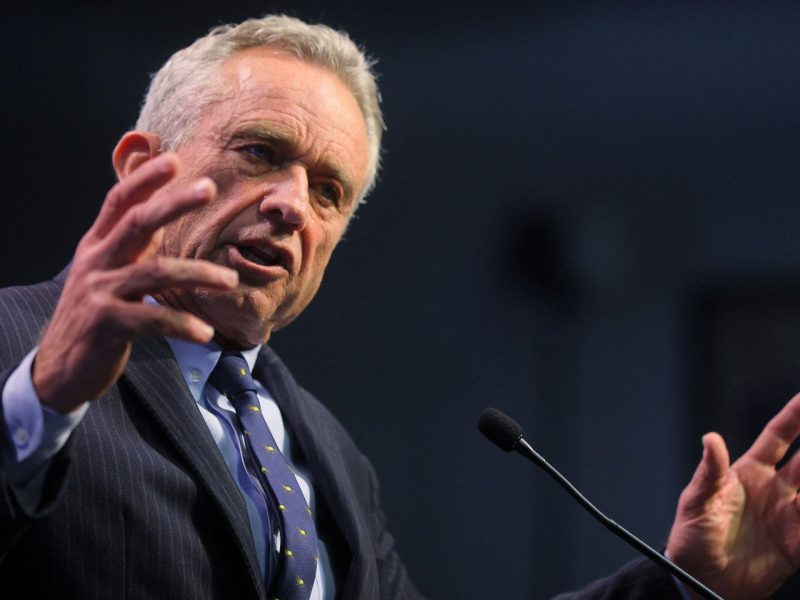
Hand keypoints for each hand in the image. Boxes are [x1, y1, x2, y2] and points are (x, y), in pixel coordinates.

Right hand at [33, 153, 237, 413]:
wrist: (60, 368)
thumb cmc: (96, 315)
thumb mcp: (107, 273)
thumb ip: (132, 245)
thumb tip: (161, 211)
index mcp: (98, 246)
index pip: (120, 202)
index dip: (144, 179)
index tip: (173, 158)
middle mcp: (96, 262)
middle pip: (137, 222)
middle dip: (174, 203)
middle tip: (209, 187)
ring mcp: (99, 291)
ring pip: (155, 273)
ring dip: (198, 275)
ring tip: (231, 281)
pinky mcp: (106, 323)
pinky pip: (153, 319)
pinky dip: (182, 324)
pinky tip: (205, 333)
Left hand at [666, 393, 799, 599]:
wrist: (699, 582)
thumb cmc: (692, 538)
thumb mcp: (696, 503)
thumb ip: (709, 472)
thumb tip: (710, 438)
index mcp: (750, 473)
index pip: (779, 437)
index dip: (795, 416)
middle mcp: (776, 490)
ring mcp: (790, 516)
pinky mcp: (798, 545)